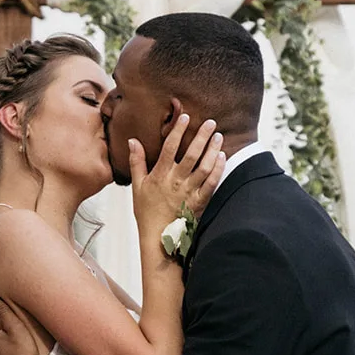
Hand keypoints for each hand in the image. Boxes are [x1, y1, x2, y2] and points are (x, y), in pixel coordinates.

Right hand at [130, 114, 224, 235]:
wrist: (158, 237)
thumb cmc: (146, 210)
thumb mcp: (137, 185)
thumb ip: (137, 161)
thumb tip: (132, 140)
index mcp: (160, 175)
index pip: (170, 147)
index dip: (178, 130)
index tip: (185, 117)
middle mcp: (176, 181)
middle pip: (191, 154)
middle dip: (202, 136)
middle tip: (211, 122)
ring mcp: (189, 192)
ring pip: (204, 167)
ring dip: (213, 150)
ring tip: (218, 136)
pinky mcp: (199, 202)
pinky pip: (211, 183)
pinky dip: (218, 169)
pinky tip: (222, 157)